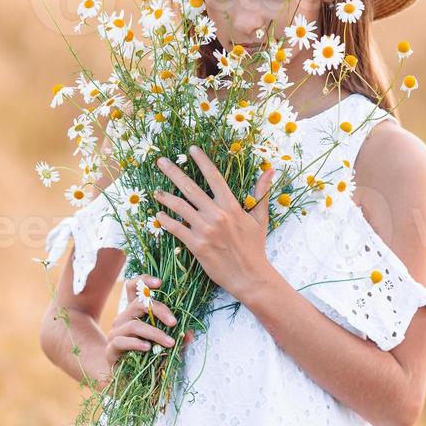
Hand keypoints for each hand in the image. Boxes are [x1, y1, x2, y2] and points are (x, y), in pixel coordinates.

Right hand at [103, 274, 193, 371]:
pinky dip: (137, 344)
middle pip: (138, 304)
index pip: (134, 287)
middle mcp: (123, 318)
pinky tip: (148, 348)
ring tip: (170, 343)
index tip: (160, 283)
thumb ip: (176, 336)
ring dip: (155, 333)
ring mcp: (115, 332)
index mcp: (135, 311)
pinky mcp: (111, 348)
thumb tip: (189, 334)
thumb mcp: (165, 343)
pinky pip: (122, 341)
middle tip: (174, 323)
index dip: (144, 280)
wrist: (127, 378)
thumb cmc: (148, 356)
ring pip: (134, 325)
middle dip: (159, 311)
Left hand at [152, 145, 274, 301]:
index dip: (202, 161)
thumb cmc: (255, 247)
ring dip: (165, 197)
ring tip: (156, 191)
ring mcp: (205, 230)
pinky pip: (176, 229)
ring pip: (179, 207)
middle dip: (174, 172)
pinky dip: (166, 221)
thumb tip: (269, 169)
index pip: (214, 177)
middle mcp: (217, 215)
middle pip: (190, 188)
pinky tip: (159, 216)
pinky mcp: (197, 245)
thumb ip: (261, 192)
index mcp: (232, 206)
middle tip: (161, 161)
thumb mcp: (260, 218)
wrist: (250, 276)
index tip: (192, 149)